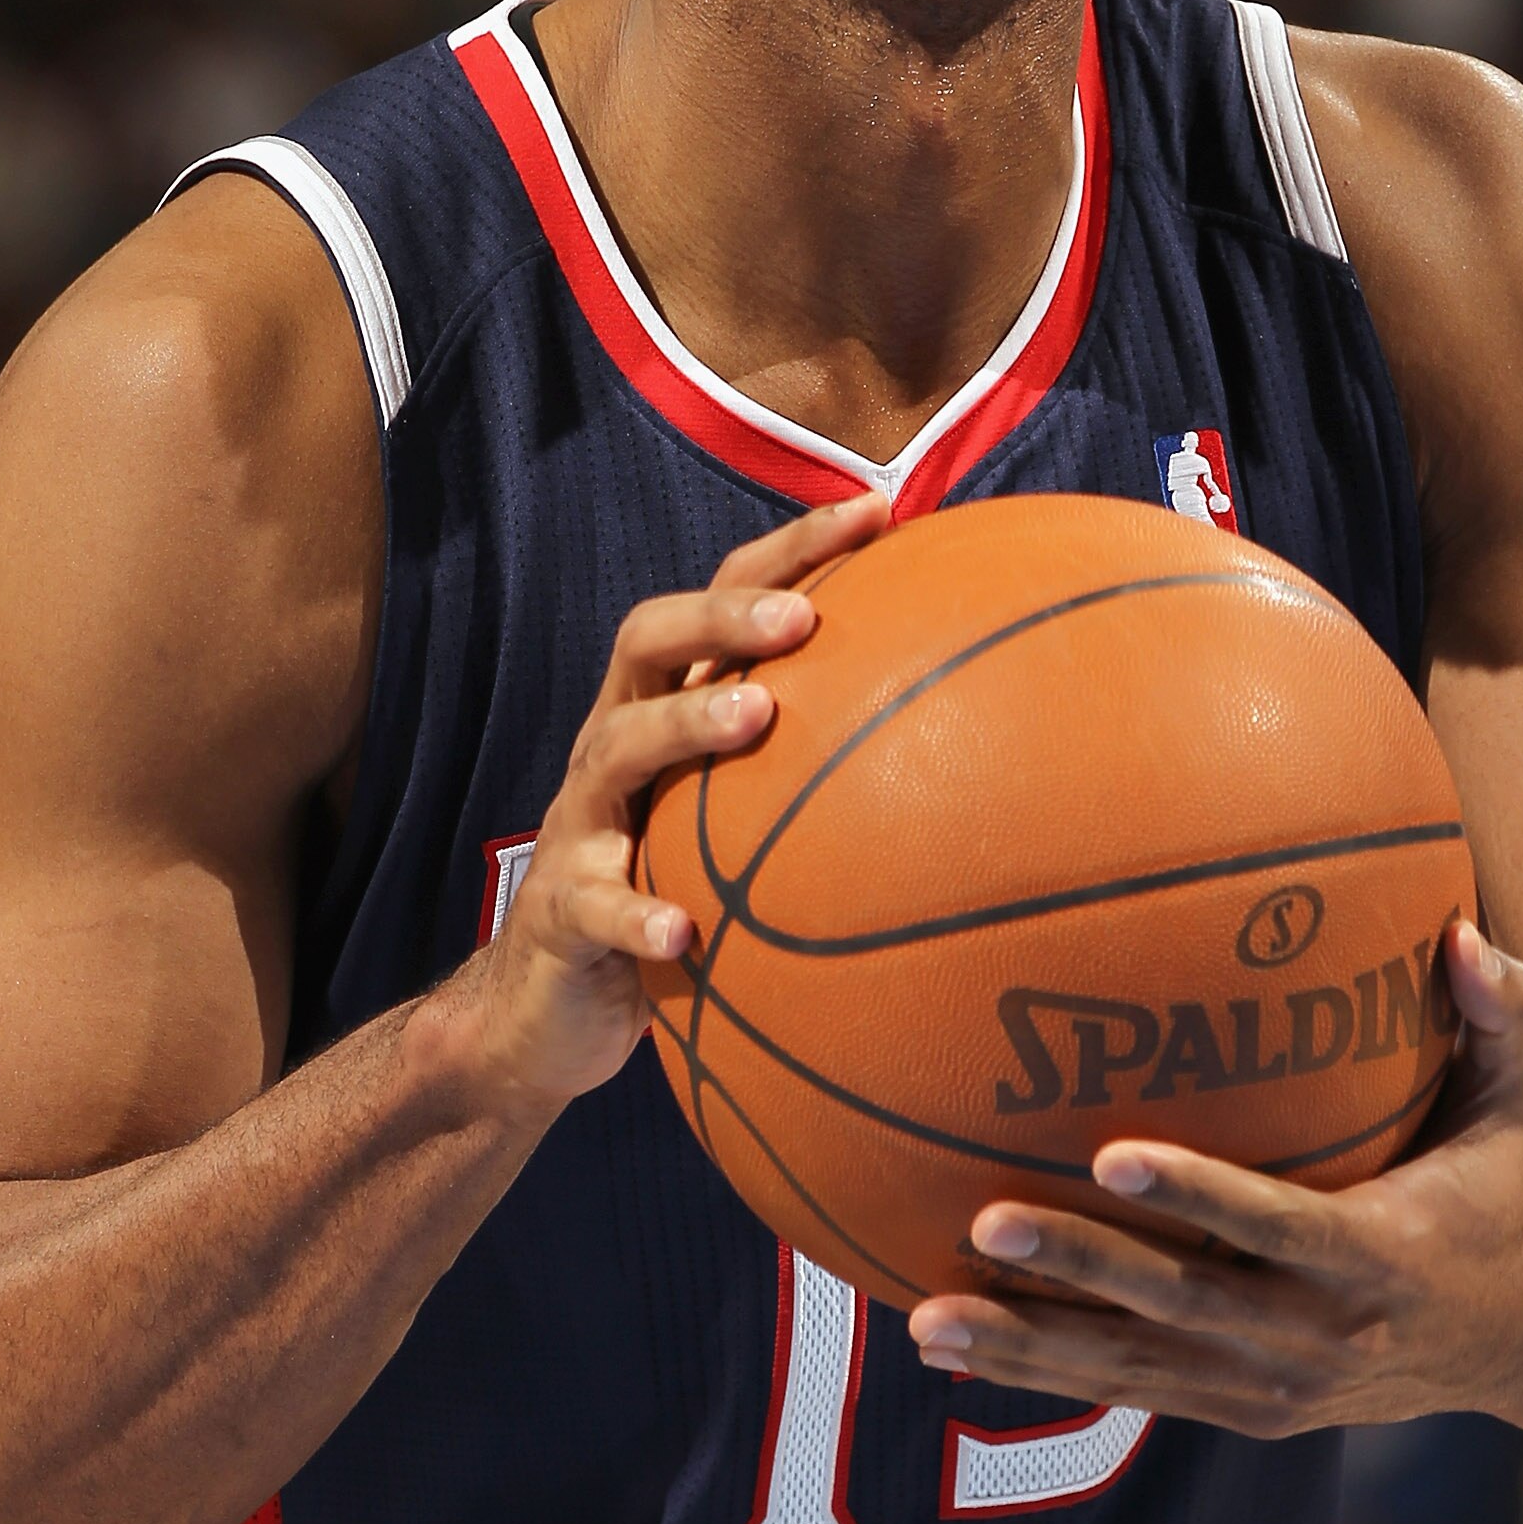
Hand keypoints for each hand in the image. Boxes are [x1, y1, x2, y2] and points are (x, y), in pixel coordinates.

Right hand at [475, 488, 889, 1112]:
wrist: (549, 1011)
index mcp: (667, 714)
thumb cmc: (674, 901)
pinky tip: (683, 932)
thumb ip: (819, 783)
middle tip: (804, 616)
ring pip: (614, 749)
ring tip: (755, 719)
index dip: (789, 550)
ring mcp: (582, 825)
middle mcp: (616, 749)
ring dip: (684, 727)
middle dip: (724, 614)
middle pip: (649, 642)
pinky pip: (595, 904)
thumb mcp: (739, 832)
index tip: (876, 511)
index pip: (721, 600)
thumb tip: (973, 754)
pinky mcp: (561, 910)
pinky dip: (637, 913)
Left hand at [909, 921, 1522, 1440]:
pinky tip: (947, 1346)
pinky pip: (1131, 1390)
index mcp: (1382, 1257)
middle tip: (984, 1222)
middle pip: (1183, 1304)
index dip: (1197, 1194)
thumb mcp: (1520, 1110)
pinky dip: (1041, 1373)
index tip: (1112, 1153)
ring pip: (1137, 1367)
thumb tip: (1464, 928)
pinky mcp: (1246, 1414)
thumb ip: (1505, 1016)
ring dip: (1030, 1346)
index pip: (1278, 1225)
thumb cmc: (1505, 1196)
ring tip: (927, 1317)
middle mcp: (1323, 1336)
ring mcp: (1278, 1388)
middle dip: (1082, 1267)